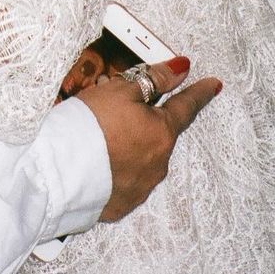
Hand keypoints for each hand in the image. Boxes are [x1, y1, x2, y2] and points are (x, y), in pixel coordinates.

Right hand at [75, 57, 221, 222]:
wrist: (60, 172)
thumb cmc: (90, 125)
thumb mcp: (120, 91)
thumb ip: (154, 79)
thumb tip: (181, 69)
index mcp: (162, 132)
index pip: (186, 107)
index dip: (199, 93)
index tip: (214, 85)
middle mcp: (158, 163)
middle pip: (158, 134)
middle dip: (143, 122)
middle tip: (115, 111)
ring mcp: (141, 187)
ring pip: (141, 158)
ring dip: (128, 147)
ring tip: (98, 138)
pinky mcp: (121, 204)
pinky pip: (124, 180)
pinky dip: (115, 168)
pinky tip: (96, 162)